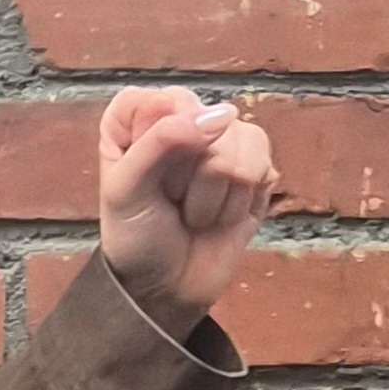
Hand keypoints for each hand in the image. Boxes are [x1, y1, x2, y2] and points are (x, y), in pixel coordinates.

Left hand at [98, 84, 279, 328]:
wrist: (166, 289)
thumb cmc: (136, 237)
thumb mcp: (125, 189)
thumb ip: (162, 140)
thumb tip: (224, 115)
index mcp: (138, 117)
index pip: (162, 100)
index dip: (156, 143)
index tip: (143, 179)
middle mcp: (184, 119)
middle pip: (207, 120)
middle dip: (187, 176)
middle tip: (170, 201)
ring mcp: (225, 142)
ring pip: (241, 143)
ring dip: (214, 195)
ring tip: (194, 213)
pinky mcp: (257, 168)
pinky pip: (263, 165)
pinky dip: (237, 204)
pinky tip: (220, 217)